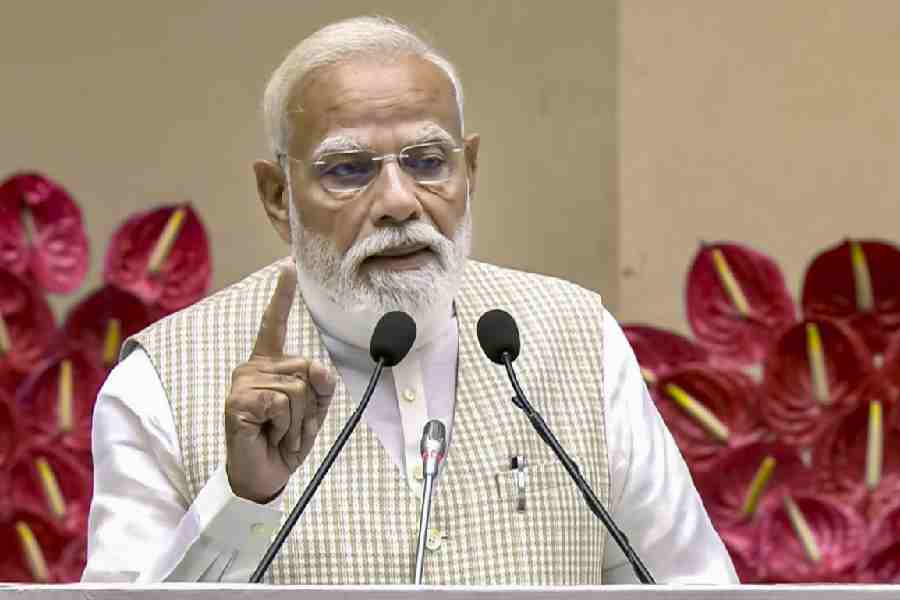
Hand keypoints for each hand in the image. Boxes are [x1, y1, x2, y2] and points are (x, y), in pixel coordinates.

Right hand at [224, 263, 335, 502]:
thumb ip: (321, 386)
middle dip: (312, 404)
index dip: (282, 295)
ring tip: (280, 432)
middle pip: (307, 368)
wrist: (262, 475)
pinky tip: (269, 435)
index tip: (288, 265)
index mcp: (269, 364)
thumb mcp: (312, 411)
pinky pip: (282, 403)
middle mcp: (253, 367)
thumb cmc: (283, 440)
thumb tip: (320, 369)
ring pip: (298, 389)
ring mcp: (243, 382)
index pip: (275, 323)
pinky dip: (286, 426)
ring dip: (299, 420)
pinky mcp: (238, 402)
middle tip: (291, 425)